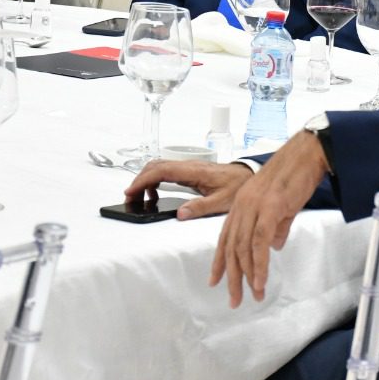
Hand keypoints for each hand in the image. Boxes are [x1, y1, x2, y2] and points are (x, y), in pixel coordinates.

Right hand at [125, 159, 251, 219]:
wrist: (248, 175)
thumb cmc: (237, 186)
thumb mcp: (222, 202)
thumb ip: (201, 208)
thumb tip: (180, 214)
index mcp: (194, 171)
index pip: (161, 171)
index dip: (143, 180)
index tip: (131, 191)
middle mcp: (188, 166)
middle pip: (155, 166)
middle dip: (139, 180)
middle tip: (130, 197)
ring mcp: (188, 167)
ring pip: (159, 167)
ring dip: (146, 179)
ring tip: (140, 198)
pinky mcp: (189, 171)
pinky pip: (166, 172)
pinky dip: (154, 181)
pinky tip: (156, 195)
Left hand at [210, 132, 329, 307]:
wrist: (308, 153)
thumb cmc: (297, 173)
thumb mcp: (283, 204)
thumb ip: (276, 226)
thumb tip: (274, 247)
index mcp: (242, 202)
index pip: (226, 237)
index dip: (220, 261)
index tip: (216, 281)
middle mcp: (242, 205)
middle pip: (231, 247)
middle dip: (232, 277)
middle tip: (234, 300)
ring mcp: (254, 206)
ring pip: (243, 248)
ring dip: (247, 276)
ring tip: (254, 294)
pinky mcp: (269, 208)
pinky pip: (259, 243)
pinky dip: (259, 264)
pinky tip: (260, 279)